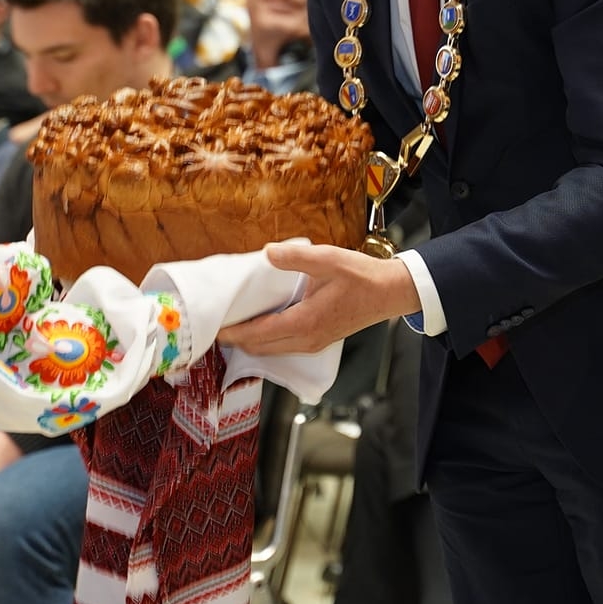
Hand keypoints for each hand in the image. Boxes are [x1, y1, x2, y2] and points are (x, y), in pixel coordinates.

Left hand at [218, 242, 419, 355]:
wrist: (389, 293)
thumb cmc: (361, 277)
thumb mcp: (328, 259)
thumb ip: (295, 258)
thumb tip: (266, 252)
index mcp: (305, 323)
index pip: (258, 334)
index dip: (232, 332)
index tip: (213, 325)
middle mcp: (307, 340)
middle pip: (259, 348)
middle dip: (236, 340)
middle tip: (216, 323)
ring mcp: (313, 344)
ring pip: (271, 351)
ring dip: (250, 341)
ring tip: (233, 324)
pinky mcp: (318, 341)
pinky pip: (283, 347)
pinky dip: (265, 340)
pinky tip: (260, 324)